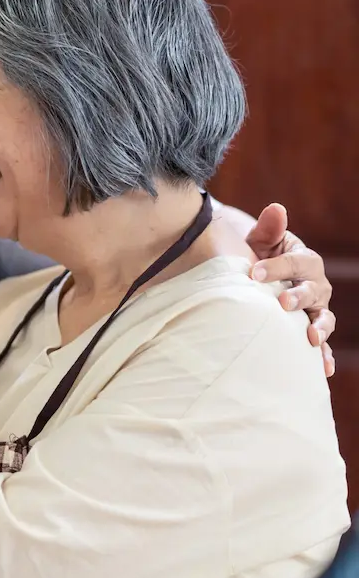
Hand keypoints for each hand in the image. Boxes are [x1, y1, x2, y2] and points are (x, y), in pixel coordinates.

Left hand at [246, 204, 335, 376]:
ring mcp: (315, 308)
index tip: (253, 273)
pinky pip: (321, 344)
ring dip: (319, 328)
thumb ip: (268, 228)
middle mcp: (315, 284)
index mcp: (304, 260)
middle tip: (281, 303)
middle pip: (312, 290)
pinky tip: (323, 369)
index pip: (294, 262)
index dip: (276, 267)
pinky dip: (324, 356)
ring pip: (323, 317)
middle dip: (298, 297)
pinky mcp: (310, 328)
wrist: (255, 279)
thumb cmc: (258, 257)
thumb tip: (276, 208)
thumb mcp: (260, 241)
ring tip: (311, 339)